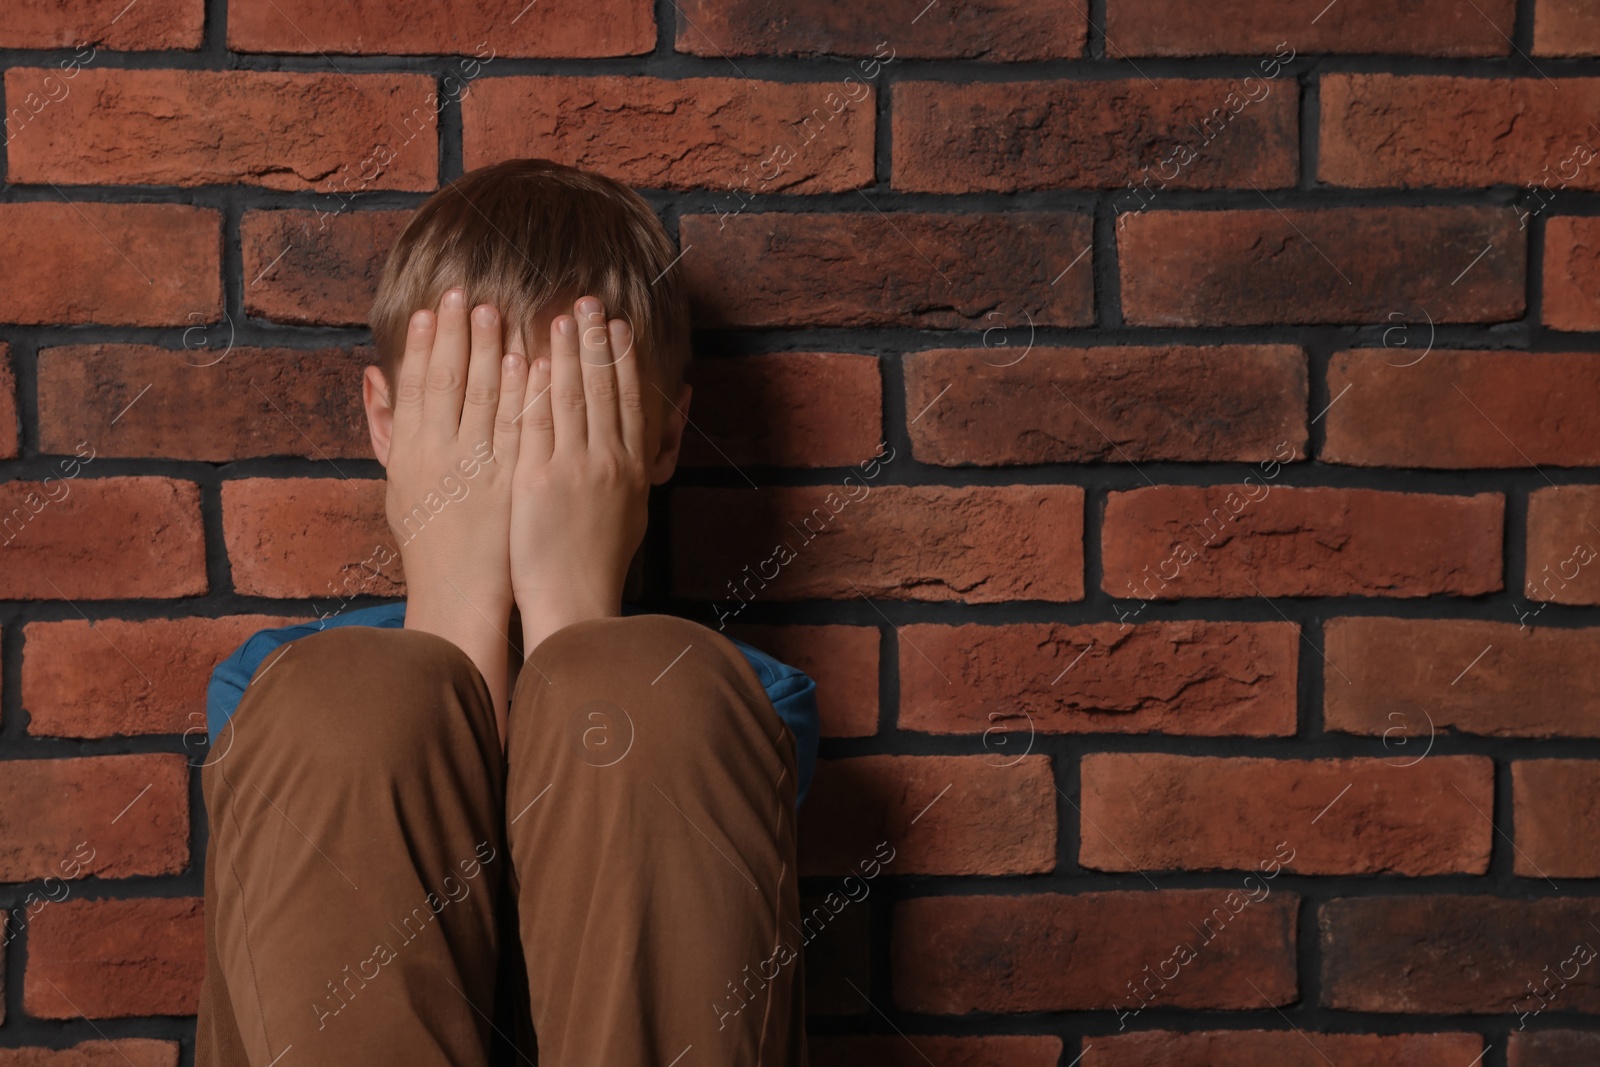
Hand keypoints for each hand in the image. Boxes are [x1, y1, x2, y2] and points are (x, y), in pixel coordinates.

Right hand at [386, 288, 526, 732]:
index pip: (415, 387)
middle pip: (446, 382)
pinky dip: (517, 391)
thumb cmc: (429, 537)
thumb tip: (372, 375)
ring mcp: (476, 467)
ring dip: (487, 351)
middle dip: (454, 334)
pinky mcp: (510, 480)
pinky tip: (524, 360)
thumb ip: (385, 426)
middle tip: (462, 293)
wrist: (461, 593)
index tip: (430, 308)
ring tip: (493, 311)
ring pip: (481, 398)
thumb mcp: (397, 481)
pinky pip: (514, 427)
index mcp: (409, 453)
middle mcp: (439, 455)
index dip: (422, 344)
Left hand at [510, 295, 649, 655]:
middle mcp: (608, 461)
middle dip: (595, 342)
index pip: (627, 399)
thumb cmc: (599, 562)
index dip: (622, 359)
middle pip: (602, 388)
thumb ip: (641, 468)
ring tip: (560, 317)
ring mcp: (574, 468)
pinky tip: (525, 357)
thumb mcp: (634, 511)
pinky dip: (532, 388)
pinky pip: (535, 424)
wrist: (576, 601)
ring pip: (570, 397)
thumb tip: (654, 441)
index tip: (616, 325)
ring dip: (565, 352)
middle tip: (588, 302)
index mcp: (631, 467)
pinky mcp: (538, 480)